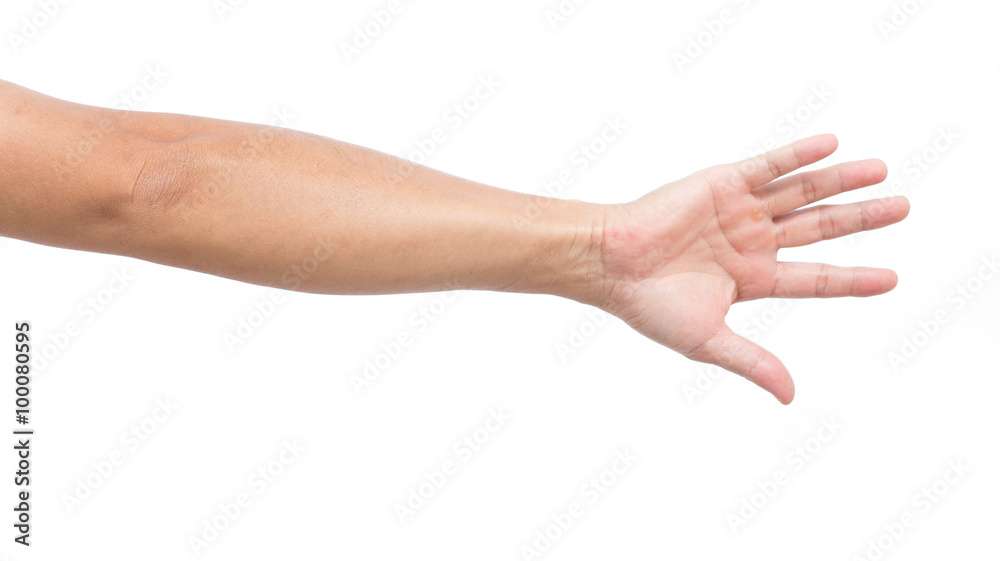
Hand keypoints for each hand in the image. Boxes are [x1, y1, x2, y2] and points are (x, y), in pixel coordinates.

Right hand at [596, 134, 907, 403]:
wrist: (609, 263)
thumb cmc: (649, 305)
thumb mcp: (708, 340)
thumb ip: (752, 362)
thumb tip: (790, 396)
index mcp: (751, 279)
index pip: (814, 277)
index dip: (852, 278)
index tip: (892, 278)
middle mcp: (751, 241)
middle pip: (819, 227)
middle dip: (861, 218)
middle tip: (902, 207)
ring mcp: (738, 210)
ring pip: (802, 193)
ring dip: (840, 181)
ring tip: (881, 171)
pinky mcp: (722, 182)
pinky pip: (769, 165)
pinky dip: (799, 155)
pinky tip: (833, 145)